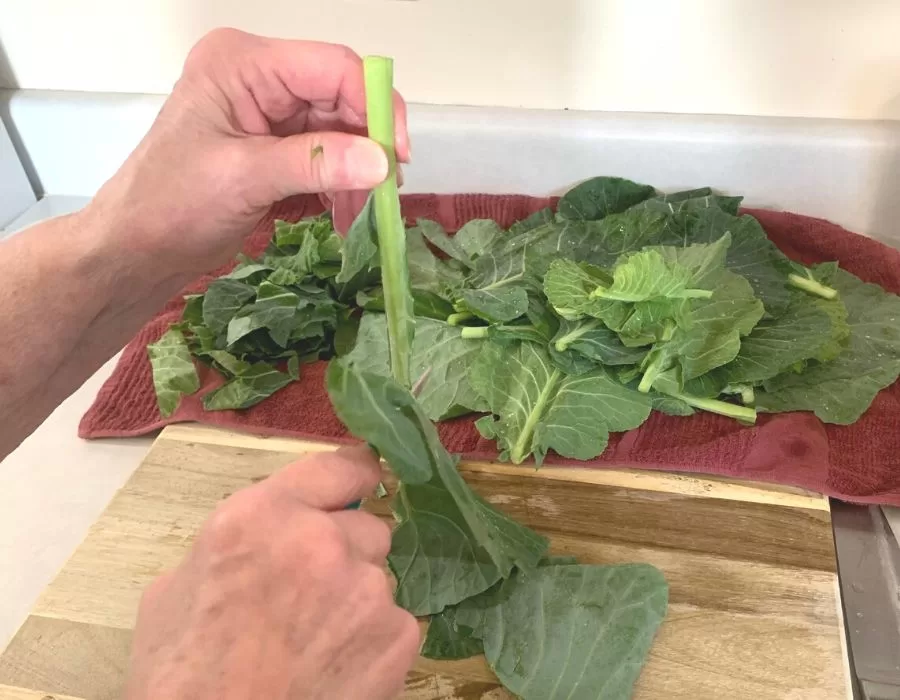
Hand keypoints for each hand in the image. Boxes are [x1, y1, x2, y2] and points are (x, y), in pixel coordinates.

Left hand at [86, 28, 409, 274]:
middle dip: (368, 145)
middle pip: (341, 99)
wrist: (137, 248)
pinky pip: (327, 155)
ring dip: (359, 173)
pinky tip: (348, 216)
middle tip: (387, 194)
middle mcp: (261, 79)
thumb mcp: (243, 178)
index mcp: (243, 64)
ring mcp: (269, 113)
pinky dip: (342, 185)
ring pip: (341, 131)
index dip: (373, 105)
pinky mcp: (276, 146)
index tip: (396, 156)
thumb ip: (314, 164)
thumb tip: (381, 163)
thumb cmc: (170, 205)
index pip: (330, 67)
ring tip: (365, 214)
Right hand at [125, 446, 419, 699]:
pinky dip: (374, 640)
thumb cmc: (180, 677)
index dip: (353, 477)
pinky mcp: (397, 637)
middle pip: (367, 526)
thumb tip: (267, 534)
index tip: (362, 483)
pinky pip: (394, 622)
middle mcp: (321, 541)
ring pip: (378, 577)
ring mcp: (366, 589)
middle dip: (346, 551)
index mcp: (261, 517)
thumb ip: (238, 542)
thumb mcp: (176, 588)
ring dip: (357, 597)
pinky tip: (337, 666)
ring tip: (317, 640)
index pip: (337, 467)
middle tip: (312, 591)